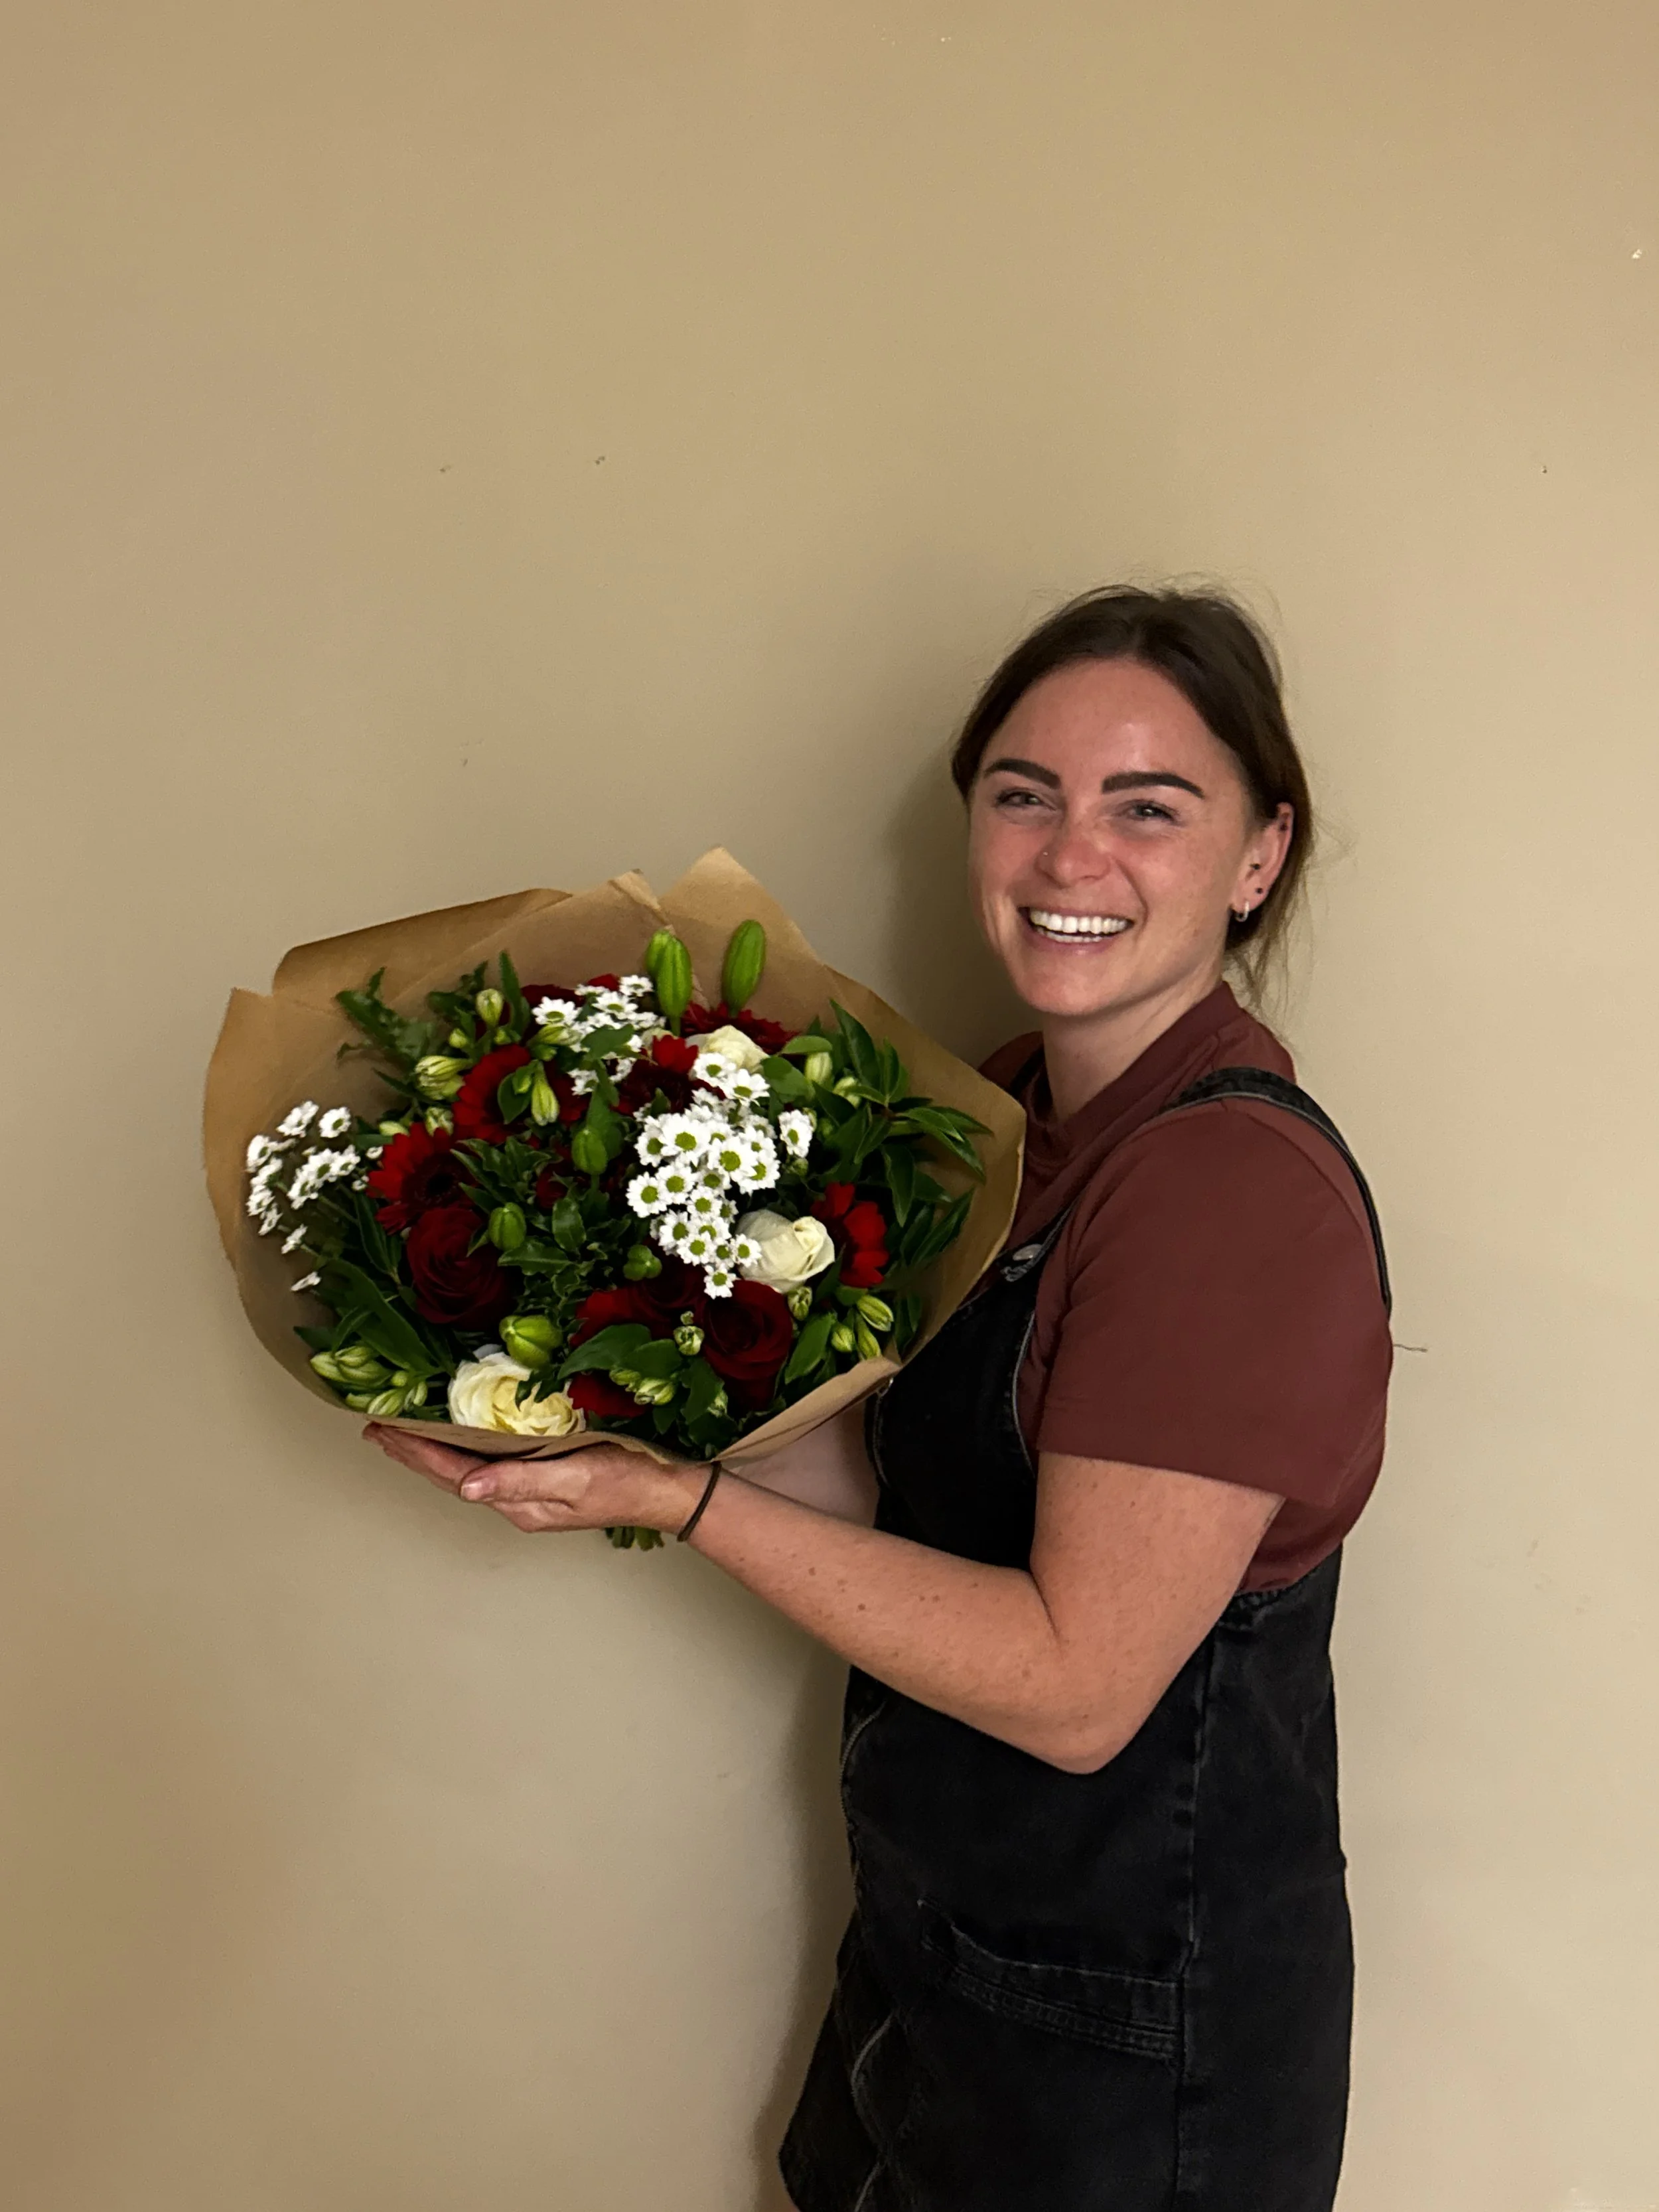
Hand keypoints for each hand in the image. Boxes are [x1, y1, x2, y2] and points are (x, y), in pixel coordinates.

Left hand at [363, 1423, 700, 1535]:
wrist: (664, 1491)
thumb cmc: (626, 1481)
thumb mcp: (574, 1478)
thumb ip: (520, 1481)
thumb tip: (468, 1487)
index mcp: (517, 1501)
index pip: (454, 1472)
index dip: (416, 1450)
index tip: (384, 1430)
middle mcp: (515, 1500)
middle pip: (450, 1474)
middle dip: (411, 1452)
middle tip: (375, 1430)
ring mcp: (528, 1491)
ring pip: (465, 1469)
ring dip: (430, 1452)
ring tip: (400, 1436)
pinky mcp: (541, 1478)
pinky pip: (487, 1463)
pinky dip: (460, 1448)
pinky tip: (456, 1440)